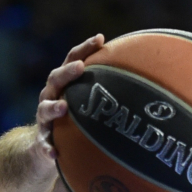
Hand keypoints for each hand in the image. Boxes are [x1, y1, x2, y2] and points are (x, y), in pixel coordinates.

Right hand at [35, 34, 104, 166]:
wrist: (45, 148)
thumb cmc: (76, 118)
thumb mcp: (89, 102)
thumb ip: (109, 88)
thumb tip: (149, 74)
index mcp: (65, 84)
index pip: (72, 60)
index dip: (84, 49)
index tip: (99, 38)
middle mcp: (52, 97)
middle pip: (56, 79)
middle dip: (67, 72)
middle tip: (80, 67)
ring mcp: (45, 119)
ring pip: (44, 111)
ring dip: (52, 107)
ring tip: (62, 107)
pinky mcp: (42, 141)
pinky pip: (43, 146)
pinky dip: (47, 148)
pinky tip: (54, 153)